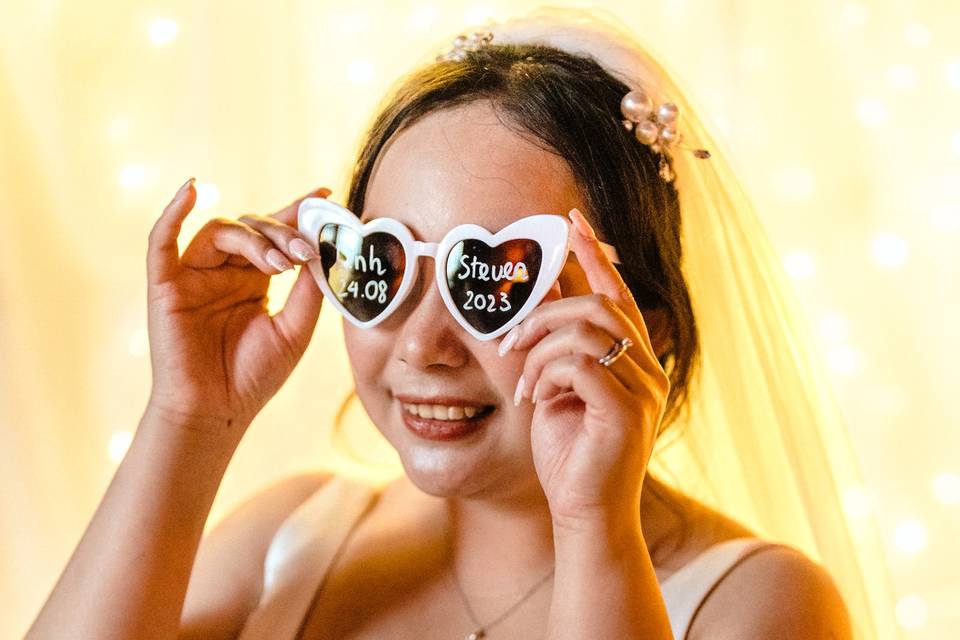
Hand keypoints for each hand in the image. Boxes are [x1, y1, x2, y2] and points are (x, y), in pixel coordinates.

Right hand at [145, 178, 330, 431]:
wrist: (217, 412)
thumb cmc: (254, 376)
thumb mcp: (295, 329)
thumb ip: (308, 289)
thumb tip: (324, 250)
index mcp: (253, 281)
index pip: (275, 235)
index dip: (297, 213)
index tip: (325, 196)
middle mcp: (223, 273)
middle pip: (252, 228)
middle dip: (283, 233)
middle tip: (305, 250)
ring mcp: (193, 277)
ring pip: (220, 232)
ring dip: (254, 238)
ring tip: (280, 261)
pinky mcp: (166, 286)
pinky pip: (161, 241)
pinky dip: (173, 212)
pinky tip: (191, 190)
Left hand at [501, 208, 670, 529]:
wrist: (585, 512)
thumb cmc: (570, 451)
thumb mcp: (559, 387)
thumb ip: (558, 346)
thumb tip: (539, 297)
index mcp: (635, 360)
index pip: (617, 293)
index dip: (593, 254)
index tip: (570, 220)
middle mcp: (648, 368)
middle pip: (600, 304)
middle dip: (546, 313)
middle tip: (511, 341)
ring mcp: (643, 389)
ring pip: (587, 331)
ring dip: (541, 350)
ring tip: (523, 384)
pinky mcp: (626, 411)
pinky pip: (580, 365)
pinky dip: (547, 375)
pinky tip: (535, 400)